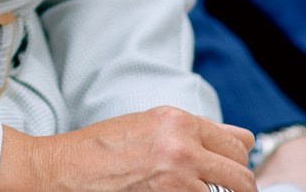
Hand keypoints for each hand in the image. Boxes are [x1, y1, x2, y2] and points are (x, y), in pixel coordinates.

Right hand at [0, 106, 256, 191]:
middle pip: (241, 177)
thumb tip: (243, 139)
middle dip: (238, 188)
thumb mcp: (150, 125)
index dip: (237, 163)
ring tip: (190, 190)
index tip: (230, 174)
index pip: (236, 146)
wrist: (62, 172)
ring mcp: (177, 181)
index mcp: (178, 122)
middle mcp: (182, 148)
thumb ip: (198, 130)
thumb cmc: (100, 149)